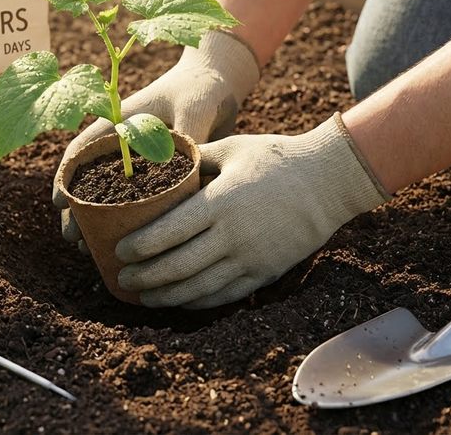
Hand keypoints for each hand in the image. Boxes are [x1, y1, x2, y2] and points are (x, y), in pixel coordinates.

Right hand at [52, 31, 260, 251]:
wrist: (220, 86)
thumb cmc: (201, 88)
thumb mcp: (194, 107)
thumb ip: (187, 132)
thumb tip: (186, 164)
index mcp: (119, 122)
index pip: (82, 150)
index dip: (67, 177)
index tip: (61, 203)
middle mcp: (122, 146)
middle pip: (88, 180)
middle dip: (77, 211)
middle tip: (75, 239)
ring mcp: (138, 163)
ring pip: (109, 197)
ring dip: (96, 222)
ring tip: (90, 250)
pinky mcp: (158, 177)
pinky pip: (138, 204)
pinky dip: (129, 224)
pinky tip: (127, 246)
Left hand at [115, 114, 390, 307]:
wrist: (331, 180)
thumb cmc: (277, 157)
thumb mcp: (232, 148)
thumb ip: (195, 159)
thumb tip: (160, 161)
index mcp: (220, 202)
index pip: (169, 232)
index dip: (140, 247)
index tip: (119, 252)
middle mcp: (233, 235)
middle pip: (178, 266)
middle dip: (145, 278)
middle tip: (121, 279)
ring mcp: (251, 258)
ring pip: (199, 288)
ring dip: (167, 296)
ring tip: (143, 297)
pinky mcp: (266, 273)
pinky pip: (226, 295)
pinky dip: (199, 302)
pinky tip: (180, 301)